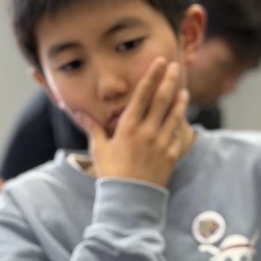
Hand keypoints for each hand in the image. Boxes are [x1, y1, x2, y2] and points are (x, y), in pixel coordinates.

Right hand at [77, 57, 190, 185]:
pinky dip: (181, 125)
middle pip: (162, 100)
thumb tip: (77, 112)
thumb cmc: (112, 173)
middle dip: (169, 81)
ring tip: (183, 89)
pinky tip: (183, 118)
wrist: (130, 199)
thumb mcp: (99, 148)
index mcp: (129, 127)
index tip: (159, 62)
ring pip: (174, 116)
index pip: (143, 95)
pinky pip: (179, 136)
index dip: (152, 76)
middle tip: (176, 66)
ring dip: (180, 101)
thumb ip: (93, 128)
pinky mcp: (171, 156)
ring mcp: (162, 144)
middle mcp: (148, 132)